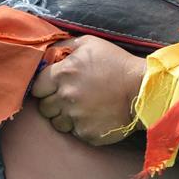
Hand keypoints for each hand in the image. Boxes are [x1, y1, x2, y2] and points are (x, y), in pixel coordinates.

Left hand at [31, 36, 145, 144]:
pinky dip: (81, 126)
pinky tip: (94, 116)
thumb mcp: (90, 44)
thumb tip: (47, 54)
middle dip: (53, 102)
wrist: (142, 90)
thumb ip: (64, 46)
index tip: (54, 86)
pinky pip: (74, 133)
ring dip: (65, 116)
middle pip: (44, 107)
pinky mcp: (87, 134)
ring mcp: (75, 118)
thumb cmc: (117, 63)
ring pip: (56, 122)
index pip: (36, 87)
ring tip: (83, 107)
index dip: (44, 86)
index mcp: (62, 74)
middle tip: (70, 97)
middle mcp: (65, 97)